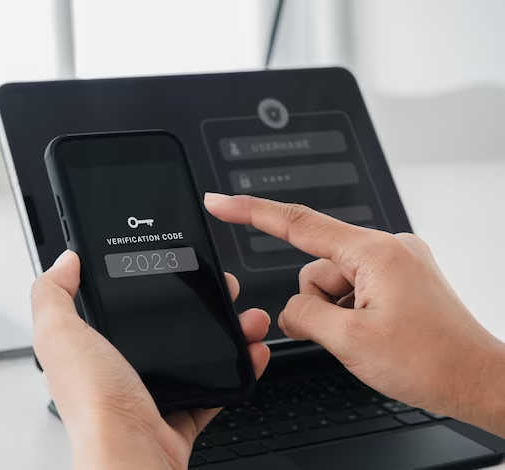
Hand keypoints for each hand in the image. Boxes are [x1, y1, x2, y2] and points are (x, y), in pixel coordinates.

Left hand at [31, 250, 269, 469]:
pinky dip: (238, 367)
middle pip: (168, 325)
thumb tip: (64, 262)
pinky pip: (215, 384)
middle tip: (220, 289)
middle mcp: (122, 370)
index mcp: (93, 348)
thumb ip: (53, 295)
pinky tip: (251, 350)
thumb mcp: (60, 335)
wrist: (133, 453)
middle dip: (200, 302)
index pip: (124, 305)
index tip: (174, 265)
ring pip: (197, 352)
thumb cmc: (95, 403)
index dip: (151, 282)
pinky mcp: (182, 411)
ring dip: (226, 330)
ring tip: (244, 316)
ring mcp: (154, 391)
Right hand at [205, 193, 504, 437]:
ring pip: (332, 282)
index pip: (298, 224)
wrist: (477, 380)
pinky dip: (351, 312)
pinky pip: (353, 287)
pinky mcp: (399, 277)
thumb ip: (304, 316)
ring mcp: (395, 262)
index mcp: (374, 253)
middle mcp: (387, 248)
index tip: (221, 203)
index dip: (251, 212)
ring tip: (367, 336)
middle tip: (347, 334)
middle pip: (316, 268)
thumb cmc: (433, 361)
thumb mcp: (351, 342)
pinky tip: (376, 331)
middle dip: (319, 304)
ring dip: (337, 313)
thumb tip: (288, 309)